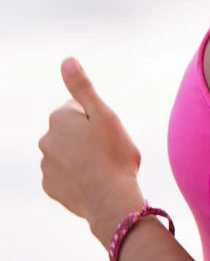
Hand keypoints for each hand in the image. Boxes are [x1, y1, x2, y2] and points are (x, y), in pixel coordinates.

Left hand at [39, 58, 144, 230]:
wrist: (110, 199)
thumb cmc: (113, 154)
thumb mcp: (104, 114)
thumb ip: (82, 88)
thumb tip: (67, 60)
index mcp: (59, 119)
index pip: (79, 108)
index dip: (98, 117)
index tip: (109, 131)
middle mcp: (46, 140)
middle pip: (72, 131)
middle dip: (87, 136)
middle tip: (109, 148)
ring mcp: (46, 165)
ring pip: (68, 153)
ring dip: (83, 156)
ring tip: (104, 167)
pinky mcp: (50, 187)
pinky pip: (65, 175)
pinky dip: (78, 176)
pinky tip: (94, 181)